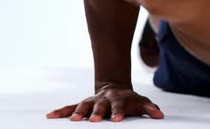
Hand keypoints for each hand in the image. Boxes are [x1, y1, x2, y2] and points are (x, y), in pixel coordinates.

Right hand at [46, 85, 163, 121]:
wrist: (116, 88)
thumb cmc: (130, 100)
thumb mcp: (141, 102)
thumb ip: (150, 108)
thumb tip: (160, 115)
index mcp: (119, 100)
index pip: (120, 107)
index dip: (118, 113)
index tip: (117, 120)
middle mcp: (104, 100)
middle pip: (100, 106)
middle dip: (96, 113)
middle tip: (93, 121)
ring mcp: (92, 101)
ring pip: (83, 105)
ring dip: (78, 112)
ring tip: (73, 120)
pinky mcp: (83, 104)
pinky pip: (70, 107)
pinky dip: (61, 111)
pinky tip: (50, 116)